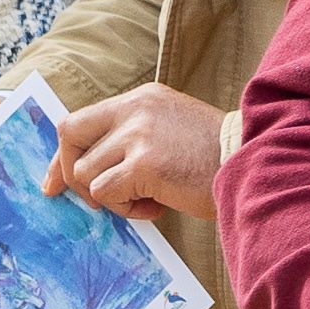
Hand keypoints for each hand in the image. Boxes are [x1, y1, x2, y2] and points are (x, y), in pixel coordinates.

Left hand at [43, 84, 225, 221]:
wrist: (253, 164)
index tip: (56, 180)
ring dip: (111, 197)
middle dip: (68, 171)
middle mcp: (136, 109)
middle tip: (89, 197)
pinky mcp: (144, 164)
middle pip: (69, 135)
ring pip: (86, 173)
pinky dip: (126, 209)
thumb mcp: (171, 129)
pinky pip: (107, 194)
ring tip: (146, 200)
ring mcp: (138, 135)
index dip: (65, 153)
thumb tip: (92, 170)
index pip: (81, 120)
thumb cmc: (217, 158)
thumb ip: (135, 136)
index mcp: (142, 98)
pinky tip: (156, 207)